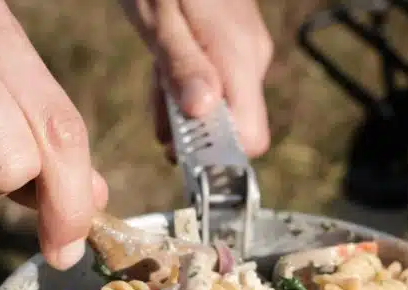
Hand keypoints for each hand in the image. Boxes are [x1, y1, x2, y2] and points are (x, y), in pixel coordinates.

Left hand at [121, 0, 272, 157]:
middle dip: (188, 129)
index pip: (250, 137)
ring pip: (220, 108)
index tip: (177, 144)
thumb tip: (201, 112)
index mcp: (239, 57)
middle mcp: (251, 59)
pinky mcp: (234, 48)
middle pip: (231, 128)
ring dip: (182, 108)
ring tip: (155, 78)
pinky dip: (186, 89)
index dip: (215, 153)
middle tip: (157, 103)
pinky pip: (216, 86)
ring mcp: (245, 54)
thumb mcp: (160, 18)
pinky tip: (164, 70)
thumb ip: (182, 66)